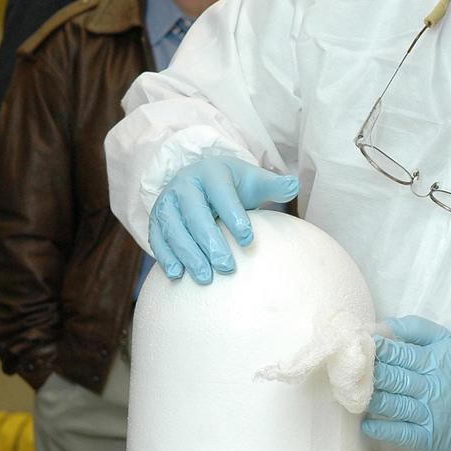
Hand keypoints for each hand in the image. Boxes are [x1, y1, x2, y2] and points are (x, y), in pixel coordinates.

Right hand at [148, 156, 298, 284]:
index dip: (234, 216)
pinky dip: (166, 257)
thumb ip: (274, 185)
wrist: (200, 181)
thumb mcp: (253, 180)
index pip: (222, 194)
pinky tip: (178, 275)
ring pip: (175, 229)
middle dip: (210, 243)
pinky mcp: (156, 219)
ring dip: (188, 255)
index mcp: (211, 172)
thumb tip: (294, 184)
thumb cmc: (232, 186)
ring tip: (205, 278)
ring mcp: (167, 202)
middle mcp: (185, 185)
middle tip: (227, 268)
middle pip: (196, 215)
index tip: (248, 240)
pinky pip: (157, 238)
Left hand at [362, 315, 450, 450]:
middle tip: (350, 370)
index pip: (400, 355)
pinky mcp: (427, 436)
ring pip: (394, 404)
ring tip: (354, 394)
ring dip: (372, 399)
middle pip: (394, 378)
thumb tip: (384, 325)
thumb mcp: (447, 340)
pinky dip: (382, 429)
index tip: (360, 347)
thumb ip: (416, 328)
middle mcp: (429, 387)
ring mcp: (427, 413)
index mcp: (433, 361)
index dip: (378, 351)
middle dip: (371, 373)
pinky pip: (402, 433)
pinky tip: (366, 424)